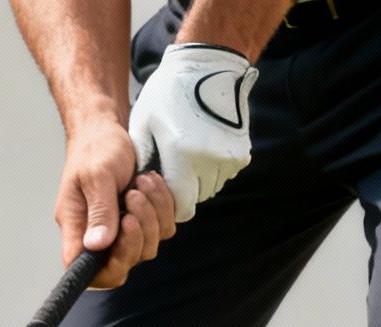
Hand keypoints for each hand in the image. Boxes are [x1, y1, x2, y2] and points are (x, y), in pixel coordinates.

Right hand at [56, 118, 178, 288]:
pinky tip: (151, 183)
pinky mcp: (143, 222)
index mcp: (76, 229)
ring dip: (152, 215)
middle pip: (122, 264)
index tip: (123, 230)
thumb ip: (99, 211)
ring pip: (147, 248)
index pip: (83, 270)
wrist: (108, 131)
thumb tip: (96, 245)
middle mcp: (98, 236)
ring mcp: (122, 232)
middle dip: (137, 232)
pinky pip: (163, 230)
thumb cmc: (95, 149)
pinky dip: (163, 207)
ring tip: (141, 183)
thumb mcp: (96, 176)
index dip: (106, 268)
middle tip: (133, 196)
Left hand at [129, 43, 258, 221]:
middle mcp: (210, 162)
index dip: (168, 201)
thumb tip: (138, 188)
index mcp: (183, 158)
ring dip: (198, 179)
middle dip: (182, 189)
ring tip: (186, 152)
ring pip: (211, 187)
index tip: (160, 184)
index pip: (181, 207)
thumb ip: (141, 160)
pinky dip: (213, 168)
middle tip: (171, 164)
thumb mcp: (143, 122)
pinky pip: (224, 173)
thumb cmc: (168, 93)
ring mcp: (229, 158)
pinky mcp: (242, 151)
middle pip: (196, 198)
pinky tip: (201, 145)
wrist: (208, 66)